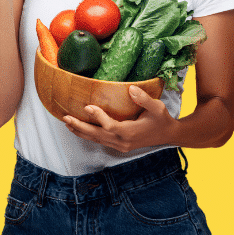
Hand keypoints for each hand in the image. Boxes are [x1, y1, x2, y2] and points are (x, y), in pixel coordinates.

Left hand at [62, 85, 178, 153]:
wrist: (167, 135)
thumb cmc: (162, 119)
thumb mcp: (157, 107)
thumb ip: (144, 99)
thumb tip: (131, 88)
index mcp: (131, 132)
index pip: (110, 126)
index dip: (98, 117)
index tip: (87, 107)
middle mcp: (123, 141)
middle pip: (97, 135)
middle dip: (80, 126)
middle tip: (66, 118)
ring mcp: (120, 145)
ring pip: (96, 140)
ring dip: (81, 132)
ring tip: (67, 123)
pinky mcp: (119, 146)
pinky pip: (100, 141)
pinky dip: (88, 135)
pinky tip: (79, 129)